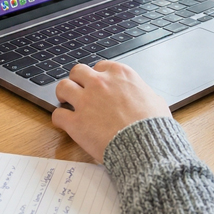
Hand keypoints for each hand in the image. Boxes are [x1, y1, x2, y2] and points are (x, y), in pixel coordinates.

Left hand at [52, 61, 170, 161]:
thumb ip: (142, 93)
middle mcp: (100, 83)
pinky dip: (59, 119)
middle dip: (77, 80)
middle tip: (78, 90)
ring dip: (63, 94)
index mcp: (120, 74)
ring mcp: (86, 101)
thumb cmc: (154, 126)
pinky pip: (57, 115)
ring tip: (65, 102)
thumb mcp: (155, 100)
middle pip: (78, 71)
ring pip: (62, 87)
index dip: (97, 76)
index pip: (100, 66)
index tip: (97, 85)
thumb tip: (144, 97)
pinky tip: (64, 123)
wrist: (146, 146)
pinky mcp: (76, 122)